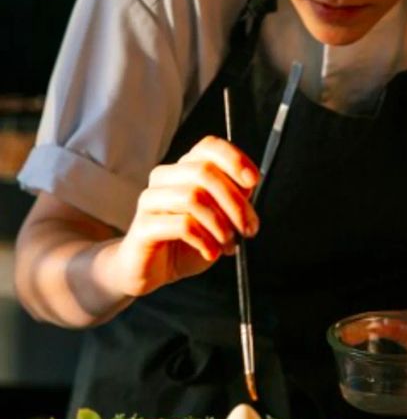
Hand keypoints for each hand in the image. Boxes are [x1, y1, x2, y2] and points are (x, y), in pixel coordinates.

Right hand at [110, 135, 259, 296]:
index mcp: (184, 169)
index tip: (253, 181)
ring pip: (193, 196)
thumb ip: (232, 199)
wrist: (152, 271)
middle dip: (234, 202)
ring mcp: (150, 200)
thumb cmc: (187, 242)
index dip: (234, 159)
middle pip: (204, 171)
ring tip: (227, 245)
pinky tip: (210, 252)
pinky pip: (181, 224)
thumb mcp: (218, 218)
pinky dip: (204, 240)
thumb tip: (249, 186)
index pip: (209, 147)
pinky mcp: (142, 226)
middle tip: (248, 229)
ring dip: (220, 224)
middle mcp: (165, 177)